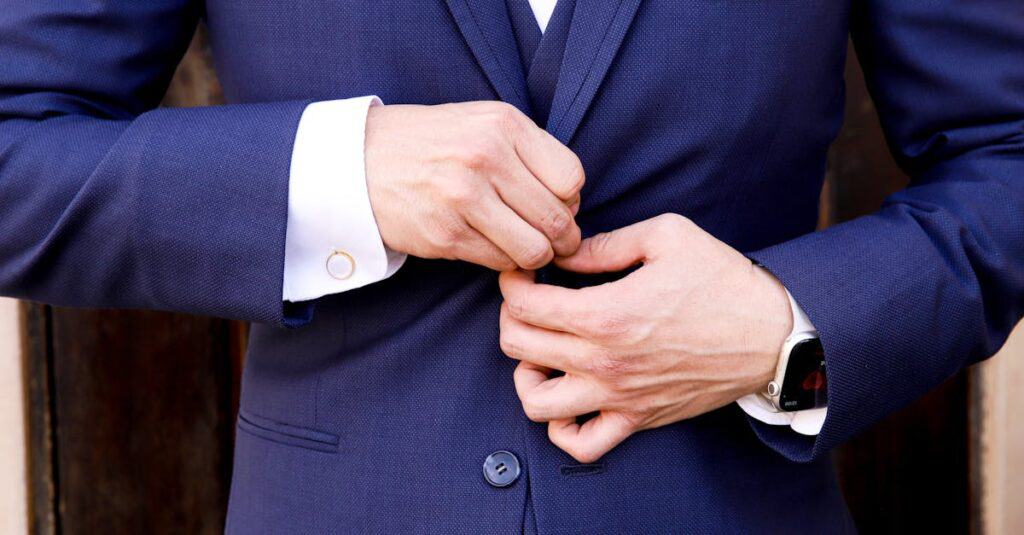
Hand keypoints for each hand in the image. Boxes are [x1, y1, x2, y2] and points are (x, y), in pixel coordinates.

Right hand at [364, 101, 584, 269]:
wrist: (359, 161)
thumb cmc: (432, 144)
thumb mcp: (482, 123)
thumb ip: (529, 151)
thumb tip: (573, 201)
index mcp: (503, 125)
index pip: (572, 178)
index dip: (571, 200)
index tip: (556, 205)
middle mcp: (486, 157)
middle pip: (558, 219)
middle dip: (562, 239)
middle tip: (551, 242)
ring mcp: (464, 197)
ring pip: (534, 249)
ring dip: (535, 256)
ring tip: (524, 247)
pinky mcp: (446, 234)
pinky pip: (500, 262)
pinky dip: (503, 262)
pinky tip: (491, 247)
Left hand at [497, 214, 791, 462]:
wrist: (774, 336)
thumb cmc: (723, 281)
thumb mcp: (668, 236)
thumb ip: (606, 243)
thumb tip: (564, 252)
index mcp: (606, 313)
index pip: (524, 304)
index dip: (512, 281)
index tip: (524, 272)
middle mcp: (603, 361)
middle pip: (517, 346)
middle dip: (512, 317)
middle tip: (532, 301)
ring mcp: (617, 397)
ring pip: (534, 402)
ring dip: (526, 373)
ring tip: (544, 352)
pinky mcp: (636, 419)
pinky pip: (579, 444)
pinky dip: (561, 427)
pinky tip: (570, 397)